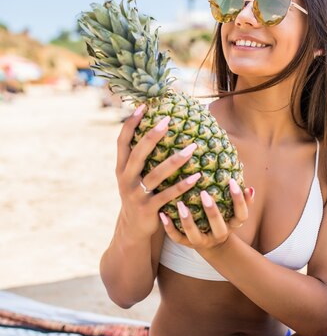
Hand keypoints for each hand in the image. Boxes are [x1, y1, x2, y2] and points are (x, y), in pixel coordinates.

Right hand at [116, 104, 201, 237]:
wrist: (133, 230)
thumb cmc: (139, 195)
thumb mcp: (133, 176)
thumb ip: (139, 157)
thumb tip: (156, 127)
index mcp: (121, 168)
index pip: (122, 141)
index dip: (130, 123)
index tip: (143, 106)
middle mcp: (125, 179)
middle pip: (138, 154)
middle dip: (152, 136)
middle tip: (168, 120)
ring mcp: (136, 195)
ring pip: (156, 174)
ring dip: (176, 161)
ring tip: (193, 148)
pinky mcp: (148, 209)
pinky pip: (168, 195)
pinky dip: (182, 186)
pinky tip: (197, 177)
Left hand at [159, 180, 254, 251]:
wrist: (212, 244)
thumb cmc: (223, 215)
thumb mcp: (232, 207)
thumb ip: (237, 192)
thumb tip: (243, 169)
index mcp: (233, 224)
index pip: (242, 214)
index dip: (239, 200)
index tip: (232, 181)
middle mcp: (220, 234)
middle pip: (219, 227)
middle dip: (212, 211)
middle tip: (204, 193)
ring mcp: (203, 241)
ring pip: (195, 235)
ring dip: (187, 220)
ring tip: (180, 204)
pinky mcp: (187, 244)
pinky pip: (177, 238)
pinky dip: (169, 227)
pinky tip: (162, 214)